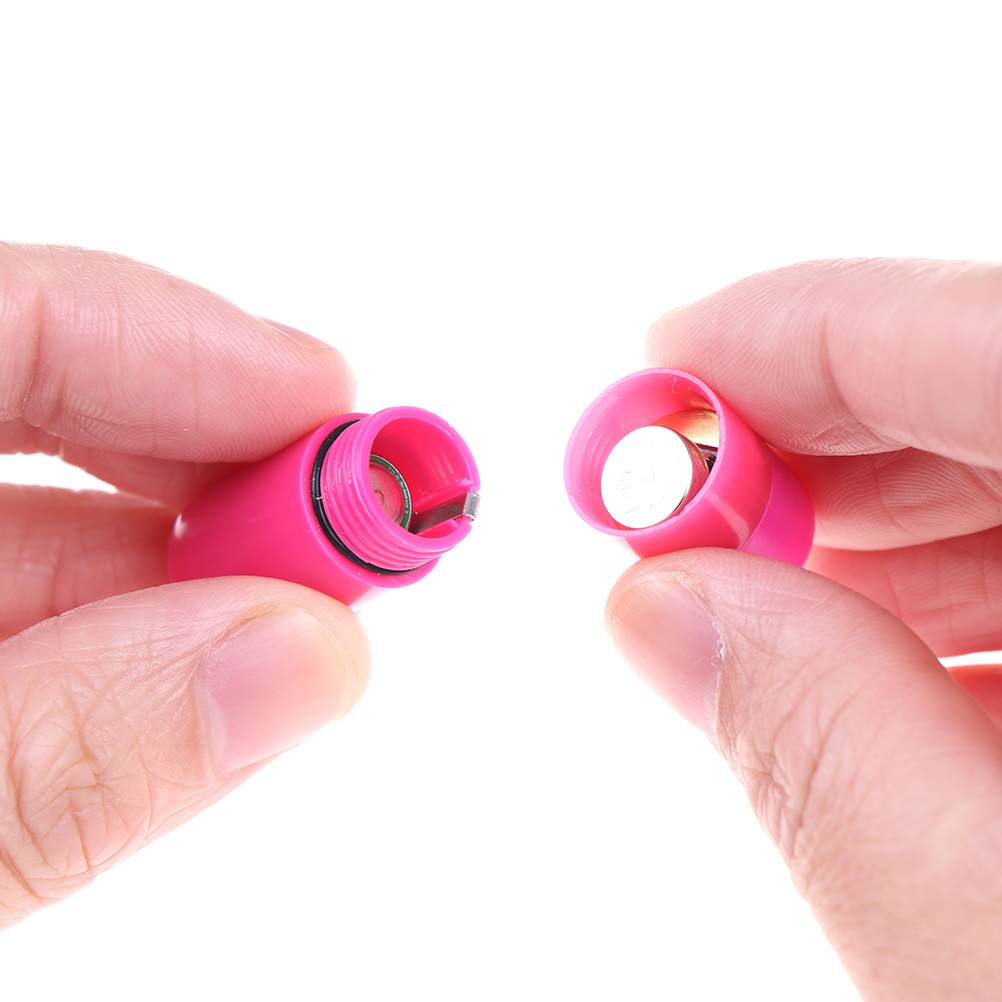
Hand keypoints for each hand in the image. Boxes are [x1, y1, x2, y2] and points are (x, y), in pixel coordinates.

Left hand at [0, 245, 369, 924]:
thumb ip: (53, 766)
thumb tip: (306, 659)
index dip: (175, 340)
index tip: (336, 407)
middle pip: (15, 400)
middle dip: (203, 466)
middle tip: (346, 537)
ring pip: (15, 523)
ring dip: (172, 569)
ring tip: (292, 623)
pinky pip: (0, 610)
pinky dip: (100, 637)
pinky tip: (183, 674)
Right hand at [606, 259, 1001, 1000]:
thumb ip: (825, 757)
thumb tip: (659, 604)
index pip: (993, 340)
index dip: (797, 334)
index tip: (659, 376)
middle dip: (827, 442)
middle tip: (685, 515)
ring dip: (897, 523)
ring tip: (766, 593)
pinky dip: (991, 597)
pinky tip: (905, 663)